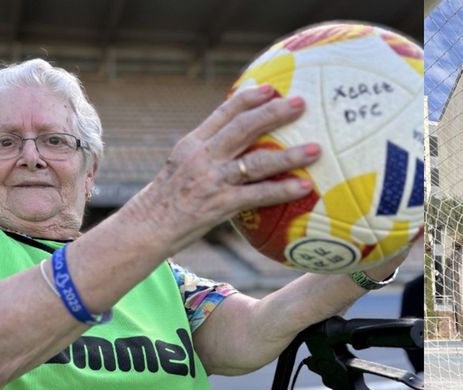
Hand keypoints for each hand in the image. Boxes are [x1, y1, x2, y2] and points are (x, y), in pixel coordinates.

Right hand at [128, 86, 320, 254]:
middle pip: (244, 128)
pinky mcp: (221, 204)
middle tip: (301, 104)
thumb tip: (236, 148)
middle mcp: (203, 156)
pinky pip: (259, 195)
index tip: (271, 88)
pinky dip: (283, 190)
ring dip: (290, 155)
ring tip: (316, 149)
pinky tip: (304, 187)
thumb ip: (207, 155)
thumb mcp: (181, 168)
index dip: (249, 98)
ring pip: (257, 161)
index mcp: (193, 144)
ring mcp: (212, 180)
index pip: (224, 113)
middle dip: (274, 113)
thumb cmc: (166, 201)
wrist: (145, 228)